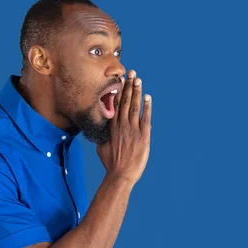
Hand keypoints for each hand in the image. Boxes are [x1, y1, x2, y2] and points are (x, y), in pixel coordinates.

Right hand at [97, 69, 151, 184]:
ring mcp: (132, 129)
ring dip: (136, 92)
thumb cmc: (110, 163)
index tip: (119, 80)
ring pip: (134, 106)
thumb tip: (100, 129)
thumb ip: (103, 135)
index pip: (115, 104)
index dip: (118, 91)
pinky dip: (146, 107)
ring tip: (138, 79)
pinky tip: (147, 97)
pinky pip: (145, 118)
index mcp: (111, 127)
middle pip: (125, 101)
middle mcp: (121, 125)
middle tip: (131, 73)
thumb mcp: (102, 147)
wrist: (120, 174)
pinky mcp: (143, 136)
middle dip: (128, 86)